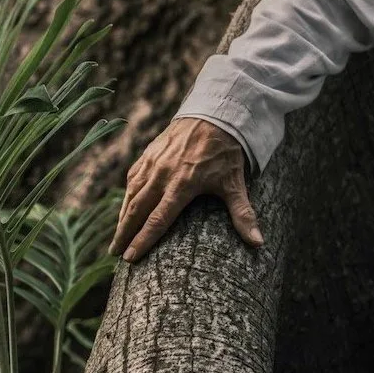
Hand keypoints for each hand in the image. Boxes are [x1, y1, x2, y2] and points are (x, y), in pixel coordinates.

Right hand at [111, 117, 262, 263]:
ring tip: (116, 237)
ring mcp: (153, 163)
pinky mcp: (149, 153)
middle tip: (115, 254)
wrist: (215, 114)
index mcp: (183, 184)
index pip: (158, 219)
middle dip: (124, 233)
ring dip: (121, 217)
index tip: (129, 257)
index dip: (142, 240)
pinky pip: (132, 178)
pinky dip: (126, 195)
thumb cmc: (226, 152)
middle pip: (137, 210)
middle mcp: (163, 174)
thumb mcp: (236, 184)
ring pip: (131, 194)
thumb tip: (258, 243)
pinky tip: (124, 207)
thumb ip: (243, 215)